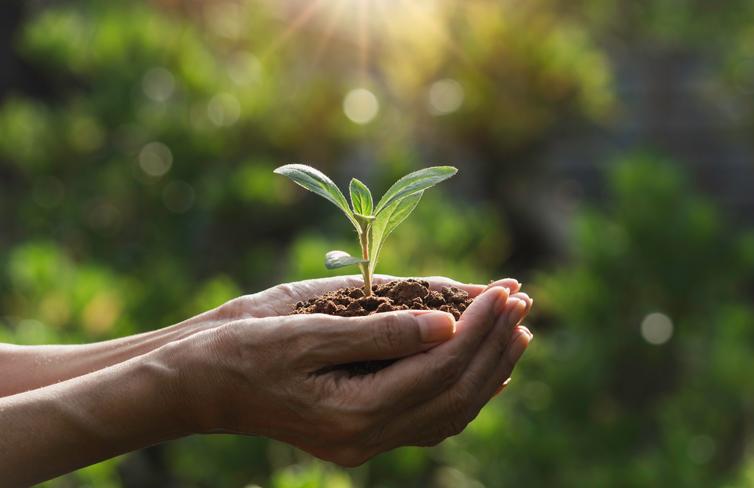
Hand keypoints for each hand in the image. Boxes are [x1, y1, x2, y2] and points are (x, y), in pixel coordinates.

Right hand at [175, 283, 532, 465]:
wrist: (199, 384)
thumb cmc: (243, 350)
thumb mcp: (307, 331)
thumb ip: (380, 332)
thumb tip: (448, 324)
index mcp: (353, 414)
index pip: (439, 370)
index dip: (478, 327)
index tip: (503, 289)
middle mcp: (366, 438)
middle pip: (455, 394)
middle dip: (493, 344)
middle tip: (520, 299)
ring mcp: (366, 441)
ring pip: (450, 411)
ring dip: (488, 367)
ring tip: (517, 327)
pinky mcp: (362, 431)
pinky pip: (430, 416)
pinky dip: (464, 387)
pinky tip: (485, 363)